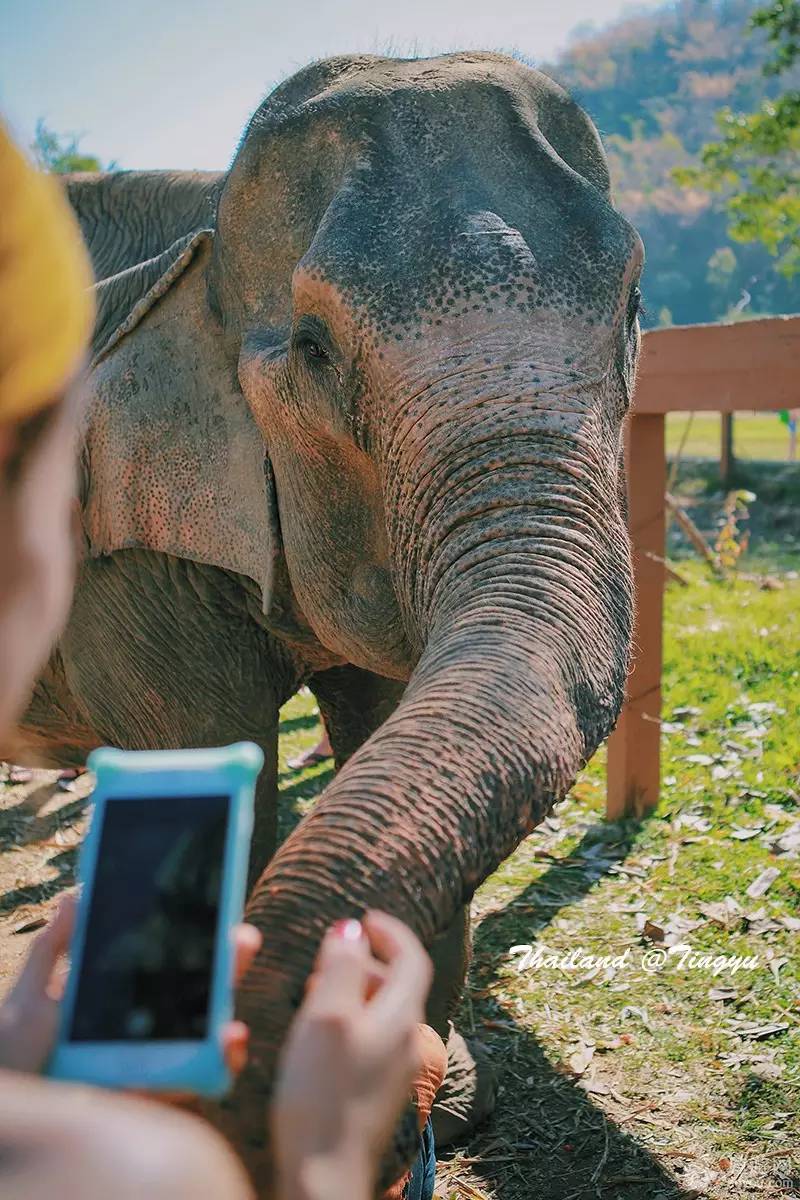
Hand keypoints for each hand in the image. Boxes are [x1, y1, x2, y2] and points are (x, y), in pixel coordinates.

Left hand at [0, 894, 261, 1079]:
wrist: (10, 1107)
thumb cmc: (14, 1056)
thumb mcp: (29, 996)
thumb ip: (52, 948)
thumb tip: (75, 894)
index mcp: (119, 1002)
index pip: (167, 964)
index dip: (196, 940)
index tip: (218, 911)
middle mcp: (143, 1030)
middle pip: (196, 992)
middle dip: (227, 964)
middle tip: (244, 938)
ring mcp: (152, 1063)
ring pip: (206, 1032)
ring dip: (231, 1009)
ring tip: (239, 980)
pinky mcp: (154, 1095)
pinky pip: (198, 1079)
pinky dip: (222, 1060)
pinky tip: (229, 1040)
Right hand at [270, 911, 431, 1199]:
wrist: (326, 1174)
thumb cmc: (322, 1094)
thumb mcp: (326, 1014)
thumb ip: (341, 966)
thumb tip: (351, 929)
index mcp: (403, 1017)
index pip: (412, 958)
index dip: (391, 932)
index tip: (365, 918)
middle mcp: (409, 1042)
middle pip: (399, 984)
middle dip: (366, 961)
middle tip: (329, 955)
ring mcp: (398, 1071)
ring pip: (383, 1013)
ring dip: (355, 992)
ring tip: (316, 992)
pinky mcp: (379, 1094)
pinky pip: (373, 1041)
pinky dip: (352, 1023)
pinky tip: (321, 1037)